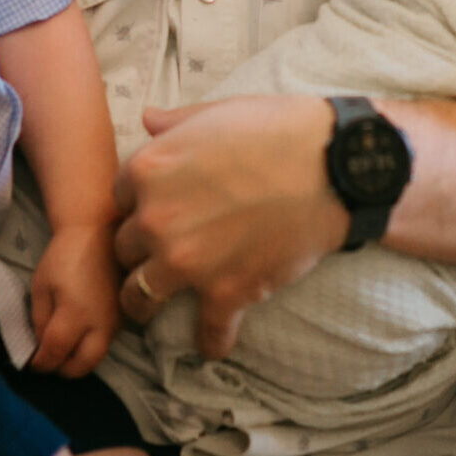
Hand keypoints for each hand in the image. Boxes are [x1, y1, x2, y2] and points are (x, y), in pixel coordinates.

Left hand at [29, 221, 120, 374]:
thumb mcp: (41, 285)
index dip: (40, 363)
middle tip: (50, 360)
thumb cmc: (65, 255)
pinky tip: (80, 333)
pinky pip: (107, 342)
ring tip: (64, 348)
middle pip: (82, 366)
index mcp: (74, 314)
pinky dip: (91, 346)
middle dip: (62, 369)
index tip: (31, 362)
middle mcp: (99, 323)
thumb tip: (42, 346)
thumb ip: (40, 320)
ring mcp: (115, 321)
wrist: (99, 231)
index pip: (55, 353)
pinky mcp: (124, 316)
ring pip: (97, 357)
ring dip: (78, 359)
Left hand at [113, 96, 348, 358]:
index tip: (153, 211)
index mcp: (150, 170)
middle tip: (159, 253)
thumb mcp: (219, 113)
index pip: (120, 198)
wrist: (335, 166)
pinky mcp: (226, 293)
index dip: (138, 205)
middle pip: (124, 248)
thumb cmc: (278, 129)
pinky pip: (206, 334)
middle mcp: (157, 219)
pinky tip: (215, 342)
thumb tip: (148, 119)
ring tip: (156, 307)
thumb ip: (176, 123)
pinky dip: (211, 341)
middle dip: (140, 250)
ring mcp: (187, 262)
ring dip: (146, 303)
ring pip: (139, 297)